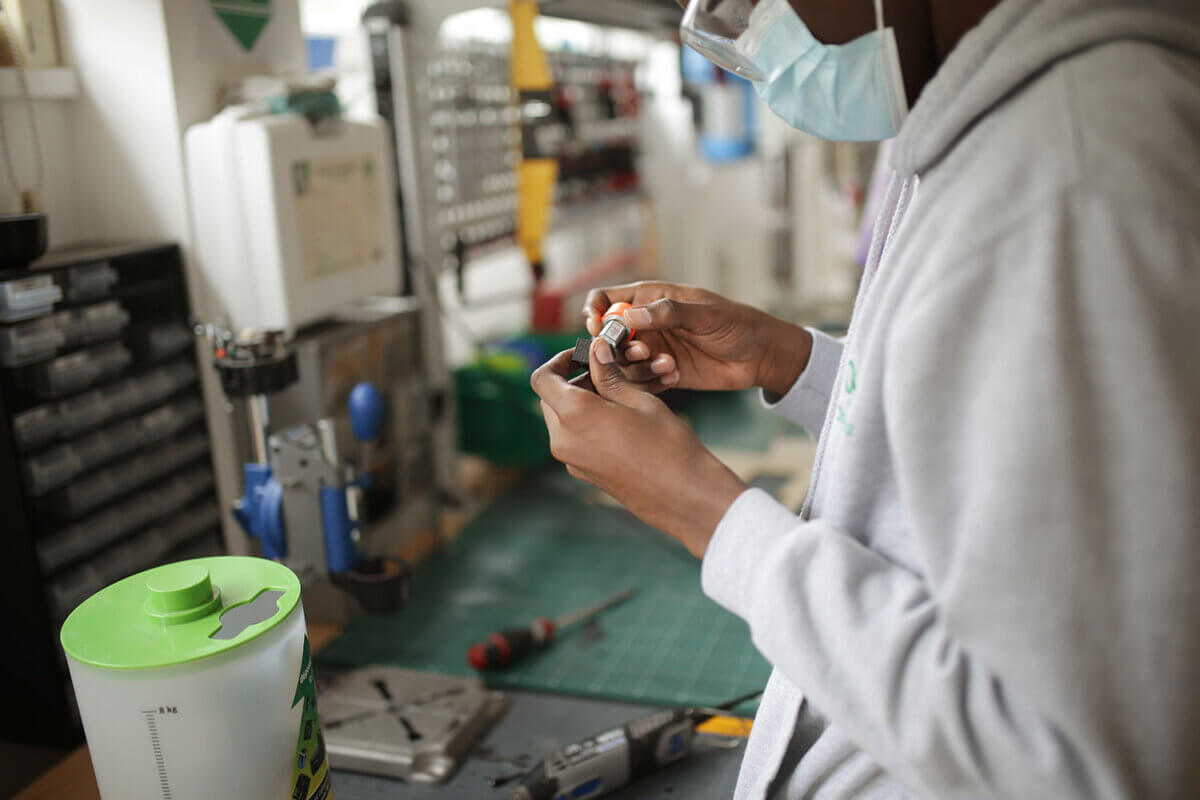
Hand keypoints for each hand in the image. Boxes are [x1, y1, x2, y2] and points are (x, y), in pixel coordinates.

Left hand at [532, 346, 746, 556]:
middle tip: (606, 371)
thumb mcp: (638, 399)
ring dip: (581, 401)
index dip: (558, 360)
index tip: (583, 355)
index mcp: (574, 416)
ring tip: (618, 393)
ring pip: (562, 419)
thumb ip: (608, 374)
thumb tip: (595, 348)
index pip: (542, 378)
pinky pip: (574, 439)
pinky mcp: (583, 472)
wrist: (684, 495)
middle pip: (550, 399)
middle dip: (572, 380)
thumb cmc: (667, 444)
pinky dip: (587, 422)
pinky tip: (619, 418)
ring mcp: (572, 460)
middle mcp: (564, 441)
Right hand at [583, 282, 812, 396]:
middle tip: (642, 350)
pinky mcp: (662, 374)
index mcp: (651, 299)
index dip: (595, 311)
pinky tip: (676, 376)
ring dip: (636, 366)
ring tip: (666, 364)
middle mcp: (647, 325)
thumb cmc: (737, 324)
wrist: (762, 356)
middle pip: (608, 335)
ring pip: (621, 362)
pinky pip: (641, 383)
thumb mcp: (705, 314)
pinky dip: (652, 382)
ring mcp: (653, 350)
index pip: (606, 299)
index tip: (598, 326)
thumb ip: (669, 313)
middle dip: (617, 345)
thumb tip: (630, 316)